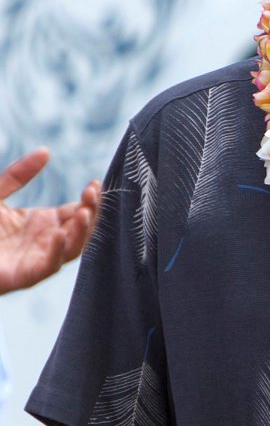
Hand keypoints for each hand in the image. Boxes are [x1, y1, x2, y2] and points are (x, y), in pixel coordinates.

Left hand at [0, 149, 99, 293]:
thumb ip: (19, 175)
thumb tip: (45, 151)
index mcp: (44, 222)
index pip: (78, 211)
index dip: (90, 199)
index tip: (94, 184)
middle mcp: (48, 240)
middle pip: (82, 229)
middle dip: (91, 212)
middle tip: (91, 195)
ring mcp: (40, 258)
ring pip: (73, 248)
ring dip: (82, 232)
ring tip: (84, 212)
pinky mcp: (26, 275)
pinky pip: (50, 266)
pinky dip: (58, 252)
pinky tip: (59, 234)